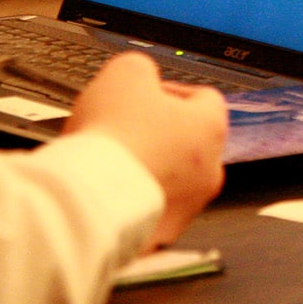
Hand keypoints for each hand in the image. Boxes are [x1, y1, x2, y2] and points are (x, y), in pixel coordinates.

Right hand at [66, 53, 225, 247]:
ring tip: (110, 161)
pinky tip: (107, 189)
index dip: (171, 90)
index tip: (146, 93)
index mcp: (210, 128)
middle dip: (158, 132)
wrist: (92, 199)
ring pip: (171, 179)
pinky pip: (151, 209)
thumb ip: (142, 69)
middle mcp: (209, 172)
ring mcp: (188, 207)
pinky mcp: (163, 235)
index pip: (204, 99)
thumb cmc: (114, 138)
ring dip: (146, 167)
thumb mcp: (125, 73)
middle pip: (188, 142)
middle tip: (124, 127)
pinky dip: (134, 199)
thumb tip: (141, 77)